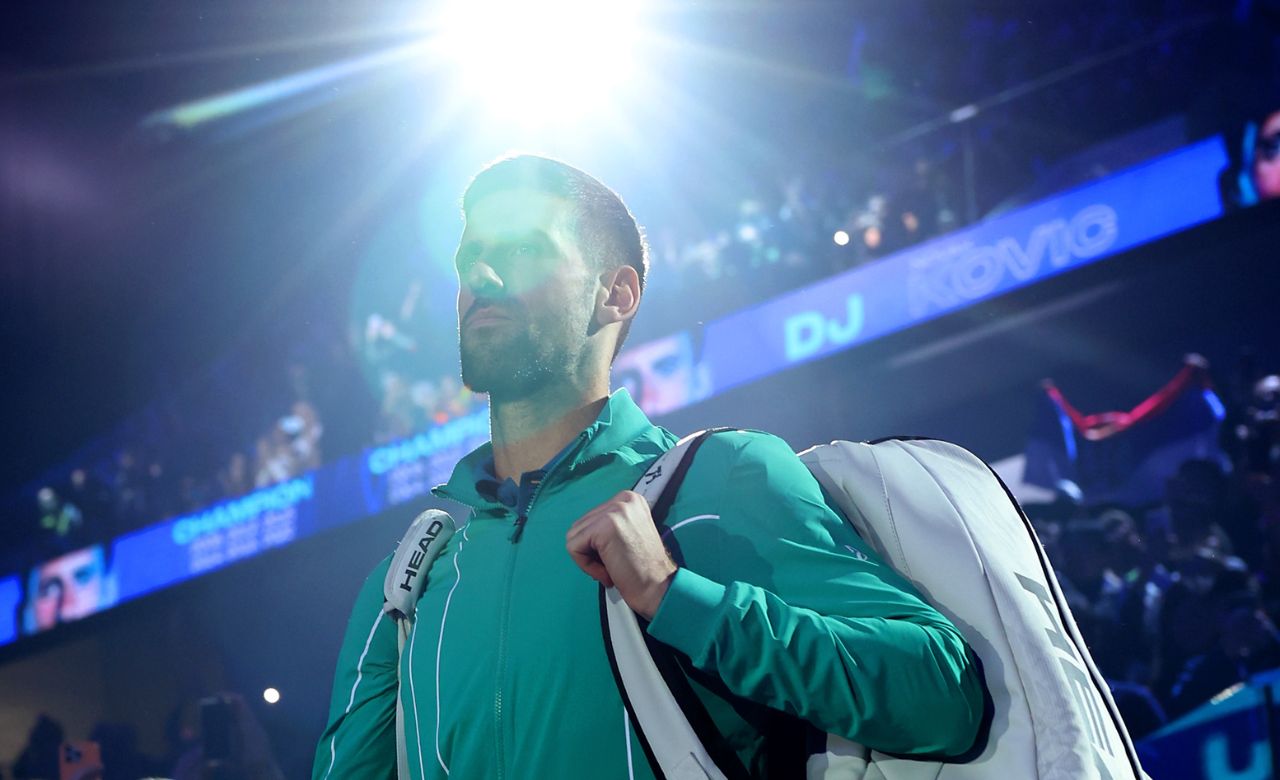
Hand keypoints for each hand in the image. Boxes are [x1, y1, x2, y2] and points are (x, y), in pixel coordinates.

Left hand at [566, 490, 677, 619]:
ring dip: (588, 559)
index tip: (617, 556)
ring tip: (612, 568)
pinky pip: (573, 547)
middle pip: (580, 526)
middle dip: (592, 551)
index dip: (597, 544)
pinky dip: (585, 565)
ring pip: (574, 536)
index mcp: (630, 499)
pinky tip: (607, 571)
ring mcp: (614, 511)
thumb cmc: (643, 568)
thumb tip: (582, 530)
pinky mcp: (604, 527)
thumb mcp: (629, 531)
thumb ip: (608, 524)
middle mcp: (623, 499)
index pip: (592, 518)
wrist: (658, 587)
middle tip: (614, 565)